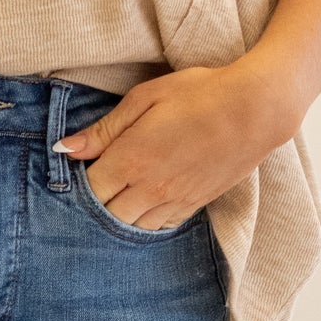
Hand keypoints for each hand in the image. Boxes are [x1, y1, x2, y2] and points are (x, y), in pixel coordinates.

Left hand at [51, 62, 300, 232]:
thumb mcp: (146, 98)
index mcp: (131, 160)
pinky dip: (146, 219)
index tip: (82, 168)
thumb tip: (65, 149)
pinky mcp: (192, 206)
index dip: (80, 182)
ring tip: (122, 194)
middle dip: (98, 203)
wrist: (255, 110)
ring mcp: (172, 202)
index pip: (89, 189)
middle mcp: (148, 189)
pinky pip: (159, 226)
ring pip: (132, 226)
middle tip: (100, 182)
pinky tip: (147, 202)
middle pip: (107, 215)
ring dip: (121, 214)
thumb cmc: (199, 94)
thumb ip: (104, 130)